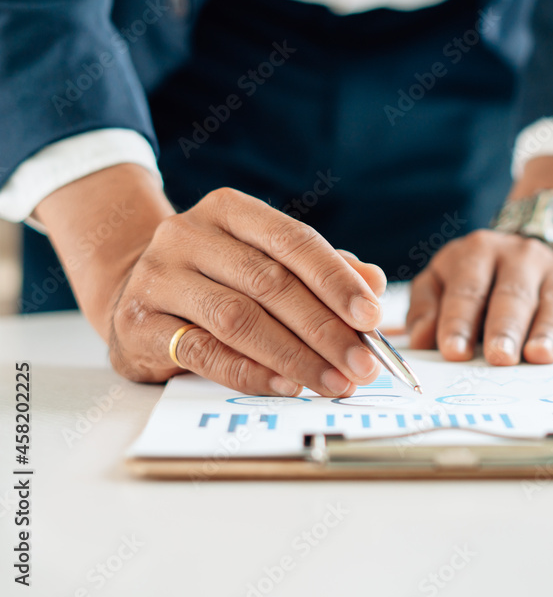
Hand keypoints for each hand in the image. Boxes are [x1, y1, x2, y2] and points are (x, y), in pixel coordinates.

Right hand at [106, 188, 386, 395]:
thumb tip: (373, 284)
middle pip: (271, 284)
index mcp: (230, 210)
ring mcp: (159, 277)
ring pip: (239, 319)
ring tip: (334, 382)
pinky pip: (203, 352)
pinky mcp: (139, 323)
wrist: (134, 294)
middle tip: (363, 364)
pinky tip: (286, 386)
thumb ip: (321, 270)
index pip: (294, 241)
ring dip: (295, 356)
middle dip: (326, 329)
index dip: (337, 281)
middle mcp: (189, 235)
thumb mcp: (268, 261)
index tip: (372, 317)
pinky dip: (250, 372)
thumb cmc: (219, 278)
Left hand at [406, 229, 552, 364]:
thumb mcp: (442, 278)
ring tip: (538, 356)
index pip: (467, 291)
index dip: (459, 322)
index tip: (453, 351)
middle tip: (498, 358)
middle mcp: (520, 257)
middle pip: (512, 296)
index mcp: (479, 253)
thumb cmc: (476, 276)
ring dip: (547, 331)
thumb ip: (427, 306)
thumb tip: (420, 340)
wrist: (528, 248)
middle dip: (505, 329)